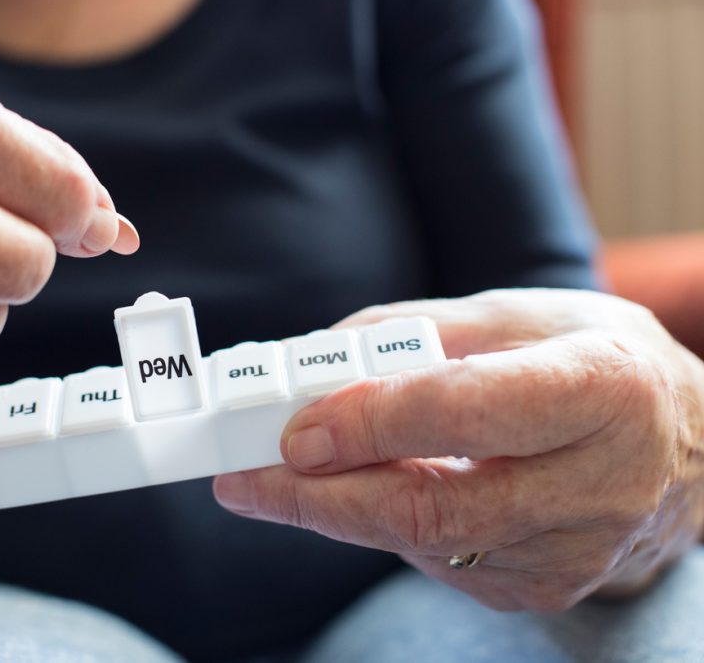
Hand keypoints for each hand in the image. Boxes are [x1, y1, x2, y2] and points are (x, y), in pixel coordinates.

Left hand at [214, 289, 703, 609]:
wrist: (684, 444)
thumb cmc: (595, 363)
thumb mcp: (519, 315)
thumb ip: (415, 332)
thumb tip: (317, 361)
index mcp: (600, 388)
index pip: (466, 413)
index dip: (369, 425)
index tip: (291, 431)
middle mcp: (600, 480)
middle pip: (433, 506)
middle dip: (320, 498)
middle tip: (243, 480)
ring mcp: (576, 549)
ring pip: (426, 543)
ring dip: (338, 513)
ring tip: (279, 479)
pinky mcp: (548, 587)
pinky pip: (441, 563)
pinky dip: (385, 529)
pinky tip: (361, 495)